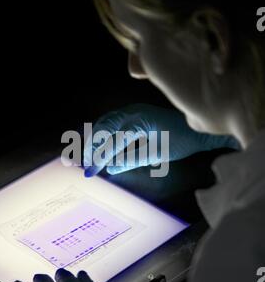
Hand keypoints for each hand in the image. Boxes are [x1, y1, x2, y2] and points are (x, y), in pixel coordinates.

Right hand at [84, 103, 238, 176]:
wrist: (195, 129)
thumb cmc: (180, 141)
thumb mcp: (157, 154)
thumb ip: (133, 160)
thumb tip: (111, 168)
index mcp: (139, 119)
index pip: (113, 139)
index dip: (100, 156)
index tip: (92, 171)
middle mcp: (132, 111)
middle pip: (103, 126)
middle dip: (92, 147)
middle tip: (86, 166)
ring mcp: (132, 110)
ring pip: (105, 122)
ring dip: (95, 140)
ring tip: (89, 158)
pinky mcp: (133, 113)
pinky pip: (111, 121)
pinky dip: (102, 134)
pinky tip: (99, 147)